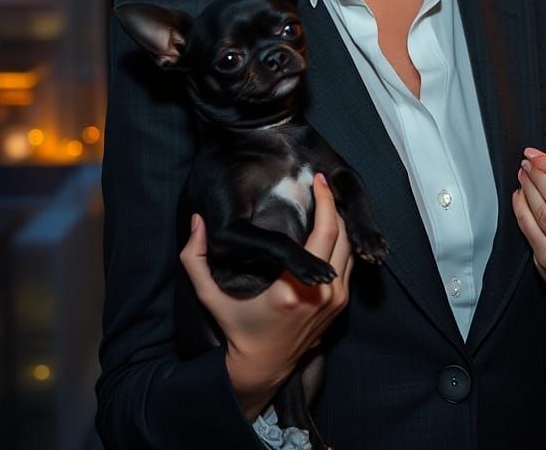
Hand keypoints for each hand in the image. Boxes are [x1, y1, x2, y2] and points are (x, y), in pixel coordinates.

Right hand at [179, 173, 352, 419]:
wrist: (262, 368)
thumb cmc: (237, 329)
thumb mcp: (209, 297)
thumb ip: (194, 260)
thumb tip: (196, 221)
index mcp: (293, 287)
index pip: (323, 231)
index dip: (325, 200)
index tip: (319, 179)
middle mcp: (323, 294)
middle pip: (343, 235)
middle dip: (336, 204)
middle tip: (324, 184)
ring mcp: (336, 302)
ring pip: (351, 249)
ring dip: (341, 223)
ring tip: (328, 201)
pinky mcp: (341, 307)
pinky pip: (350, 265)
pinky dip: (344, 243)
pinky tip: (331, 228)